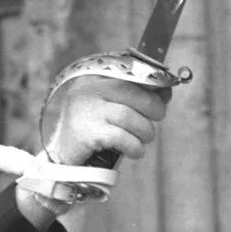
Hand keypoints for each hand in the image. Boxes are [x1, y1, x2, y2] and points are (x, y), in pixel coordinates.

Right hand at [15, 74, 172, 230]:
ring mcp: (86, 110)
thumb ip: (134, 98)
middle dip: (154, 111)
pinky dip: (135, 147)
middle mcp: (88, 90)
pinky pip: (123, 138)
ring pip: (132, 118)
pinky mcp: (87, 132)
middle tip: (151, 125)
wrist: (64, 157)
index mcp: (94, 79)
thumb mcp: (111, 109)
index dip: (153, 87)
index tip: (163, 98)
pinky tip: (133, 151)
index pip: (130, 75)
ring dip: (145, 133)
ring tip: (141, 141)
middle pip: (136, 94)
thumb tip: (166, 90)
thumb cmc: (94, 131)